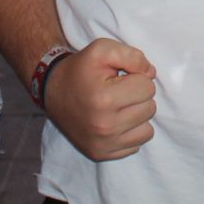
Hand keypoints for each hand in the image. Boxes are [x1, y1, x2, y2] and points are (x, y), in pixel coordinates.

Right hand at [41, 38, 156, 160]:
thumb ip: (133, 56)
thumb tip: (151, 74)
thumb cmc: (81, 69)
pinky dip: (130, 133)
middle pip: (150, 109)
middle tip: (118, 91)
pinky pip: (136, 145)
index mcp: (104, 99)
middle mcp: (104, 126)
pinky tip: (115, 121)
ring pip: (147, 130)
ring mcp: (103, 144)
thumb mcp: (102, 49)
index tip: (120, 77)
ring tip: (118, 107)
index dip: (137, 77)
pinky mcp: (101, 154)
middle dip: (138, 96)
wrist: (52, 91)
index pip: (148, 87)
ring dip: (137, 116)